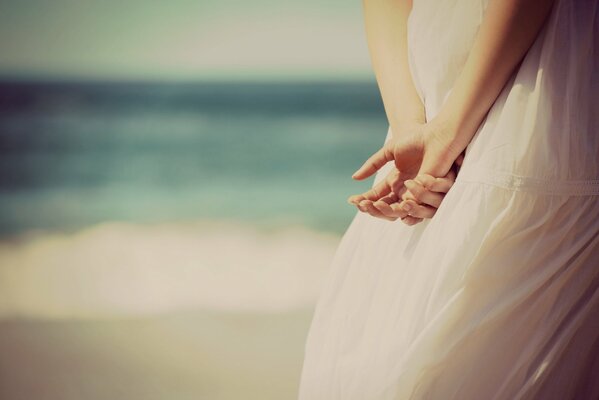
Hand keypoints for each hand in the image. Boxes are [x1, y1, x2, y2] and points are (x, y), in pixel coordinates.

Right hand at [348, 120, 465, 224]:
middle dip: (372, 207)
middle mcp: (405, 190)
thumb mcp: (388, 151)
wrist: (435, 136)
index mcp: (395, 181)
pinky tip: (395, 202)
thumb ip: (373, 165)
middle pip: (385, 207)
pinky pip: (415, 206)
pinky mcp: (427, 193)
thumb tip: (354, 178)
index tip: (352, 200)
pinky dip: (404, 206)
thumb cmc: (415, 140)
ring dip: (386, 210)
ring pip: (398, 211)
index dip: (364, 199)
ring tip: (376, 204)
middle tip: (362, 204)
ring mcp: (416, 193)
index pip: (377, 196)